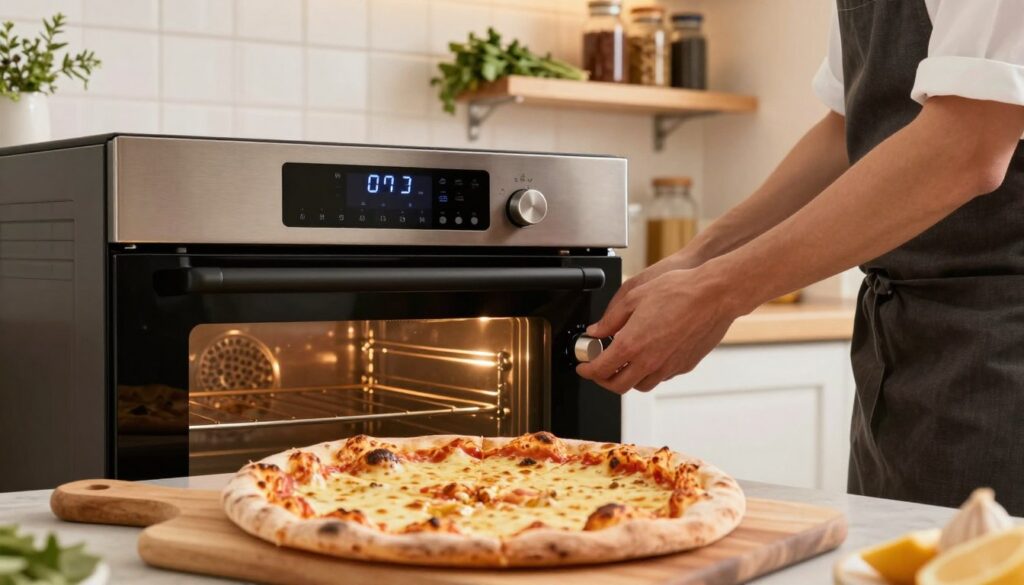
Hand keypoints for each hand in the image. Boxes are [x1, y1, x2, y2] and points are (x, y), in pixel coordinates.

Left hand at [576, 266, 739, 393]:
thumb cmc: (677, 291)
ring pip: (640, 385)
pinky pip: (661, 377)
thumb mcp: (633, 297)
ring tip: (624, 364)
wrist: (713, 295)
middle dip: (603, 380)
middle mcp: (649, 362)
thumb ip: (610, 319)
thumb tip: (596, 331)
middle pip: (618, 386)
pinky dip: (649, 373)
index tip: (583, 366)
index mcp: (631, 345)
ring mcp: (668, 367)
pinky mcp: (683, 366)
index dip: (587, 371)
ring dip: (627, 379)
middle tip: (599, 369)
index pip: (600, 370)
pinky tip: (648, 357)